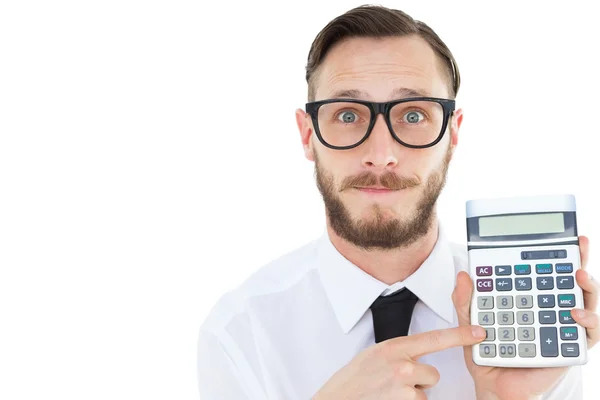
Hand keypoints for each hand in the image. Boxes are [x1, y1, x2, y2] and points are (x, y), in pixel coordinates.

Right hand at [312, 325, 486, 399]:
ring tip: (388, 395)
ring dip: (412, 396)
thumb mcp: (374, 357)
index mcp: (394, 347)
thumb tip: (414, 358)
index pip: (434, 338)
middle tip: (395, 385)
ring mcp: (404, 386)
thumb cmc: (353, 381)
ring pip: (425, 393)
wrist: (338, 399)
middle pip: (432, 373)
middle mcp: (401, 365)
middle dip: (420, 382)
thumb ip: (397, 354)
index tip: (479, 333)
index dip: (460, 335)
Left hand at [452, 235, 598, 399]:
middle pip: (571, 281)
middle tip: (579, 245)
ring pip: (587, 302)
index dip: (556, 252)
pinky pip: (587, 334)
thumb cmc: (486, 350)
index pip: (545, 270)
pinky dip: (587, 321)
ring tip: (578, 275)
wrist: (492, 385)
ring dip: (588, 286)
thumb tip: (464, 275)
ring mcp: (563, 327)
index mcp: (529, 297)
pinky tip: (575, 313)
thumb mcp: (469, 321)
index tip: (562, 235)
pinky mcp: (569, 347)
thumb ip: (466, 300)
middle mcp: (550, 308)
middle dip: (580, 260)